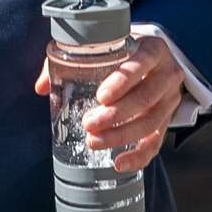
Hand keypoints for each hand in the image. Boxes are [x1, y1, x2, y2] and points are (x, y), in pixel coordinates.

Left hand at [32, 34, 183, 173]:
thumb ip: (71, 60)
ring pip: (151, 122)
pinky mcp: (168, 119)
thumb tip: (41, 87)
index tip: (101, 96)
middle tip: (89, 124)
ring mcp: (170, 98)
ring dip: (122, 135)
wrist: (155, 60)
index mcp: (152, 49)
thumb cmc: (123, 52)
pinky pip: (157, 142)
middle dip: (116, 115)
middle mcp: (166, 73)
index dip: (123, 80)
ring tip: (94, 142)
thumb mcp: (104, 47)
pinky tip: (118, 163)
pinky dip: (139, 156)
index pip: (142, 62)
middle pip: (146, 97)